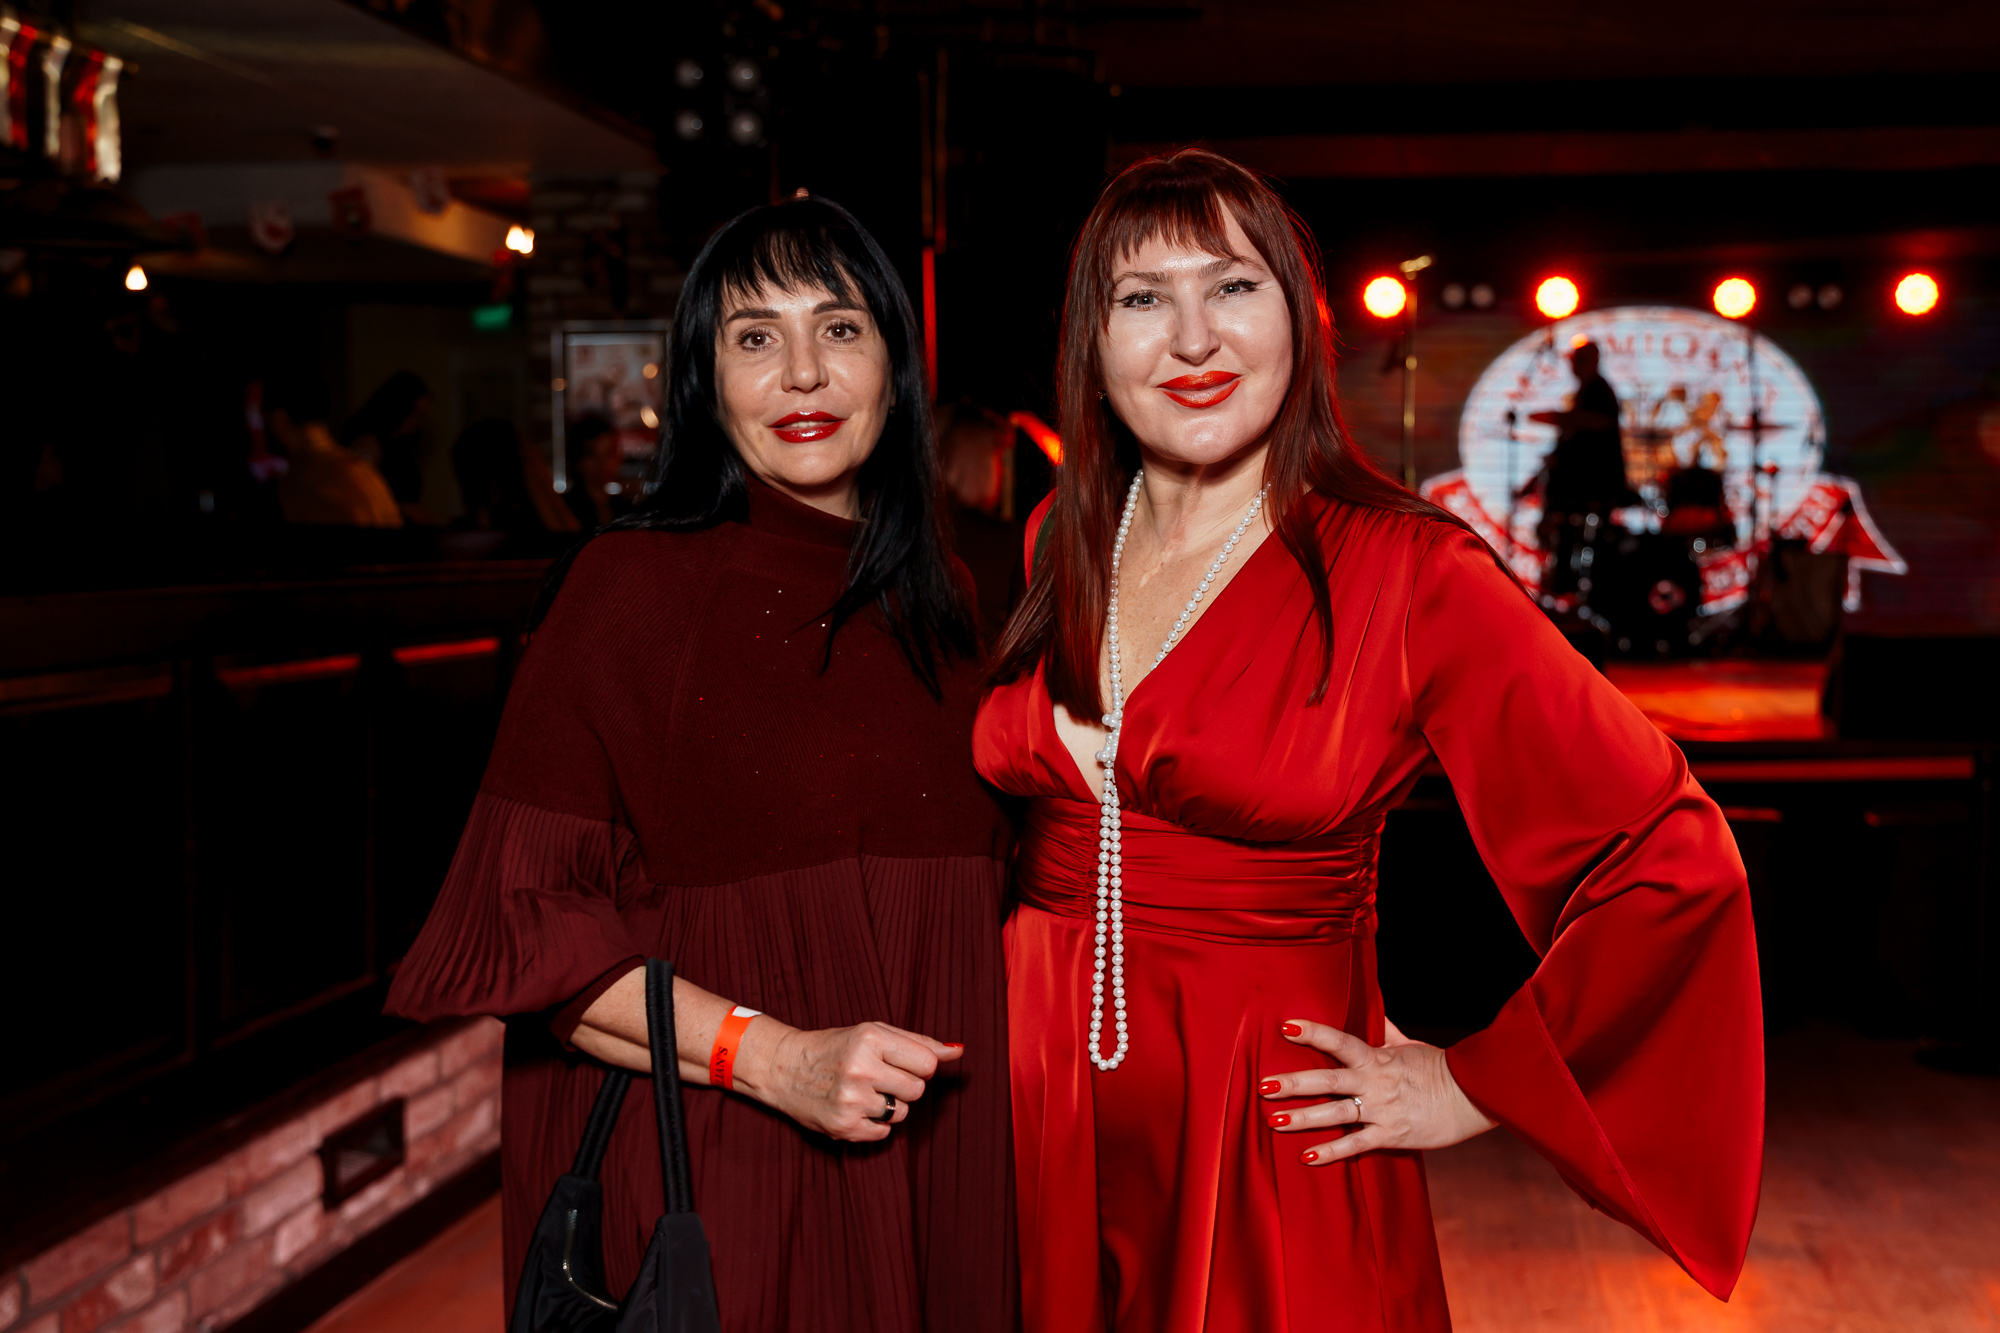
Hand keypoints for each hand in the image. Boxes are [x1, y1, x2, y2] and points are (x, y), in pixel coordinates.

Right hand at [734, 1020, 962, 1142]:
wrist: (785, 1068)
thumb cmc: (836, 1046)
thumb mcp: (874, 1033)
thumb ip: (919, 1042)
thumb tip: (959, 1051)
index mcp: (870, 1039)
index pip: (928, 1064)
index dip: (919, 1066)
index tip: (901, 1062)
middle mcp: (860, 1069)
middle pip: (918, 1090)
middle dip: (905, 1085)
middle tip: (879, 1076)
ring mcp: (850, 1101)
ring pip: (903, 1113)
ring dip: (890, 1105)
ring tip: (863, 1091)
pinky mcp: (843, 1127)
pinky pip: (884, 1133)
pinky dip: (875, 1123)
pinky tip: (855, 1108)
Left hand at [1260, 1018, 1495, 1165]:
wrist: (1474, 1096)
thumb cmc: (1440, 1068)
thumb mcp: (1411, 1045)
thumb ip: (1388, 1032)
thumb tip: (1375, 1012)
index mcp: (1378, 1057)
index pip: (1340, 1041)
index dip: (1314, 1033)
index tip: (1286, 1027)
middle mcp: (1375, 1082)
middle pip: (1328, 1079)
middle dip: (1294, 1082)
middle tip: (1264, 1085)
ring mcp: (1382, 1110)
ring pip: (1335, 1113)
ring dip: (1303, 1117)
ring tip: (1274, 1121)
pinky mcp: (1392, 1135)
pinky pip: (1356, 1144)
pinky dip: (1331, 1152)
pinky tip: (1307, 1156)